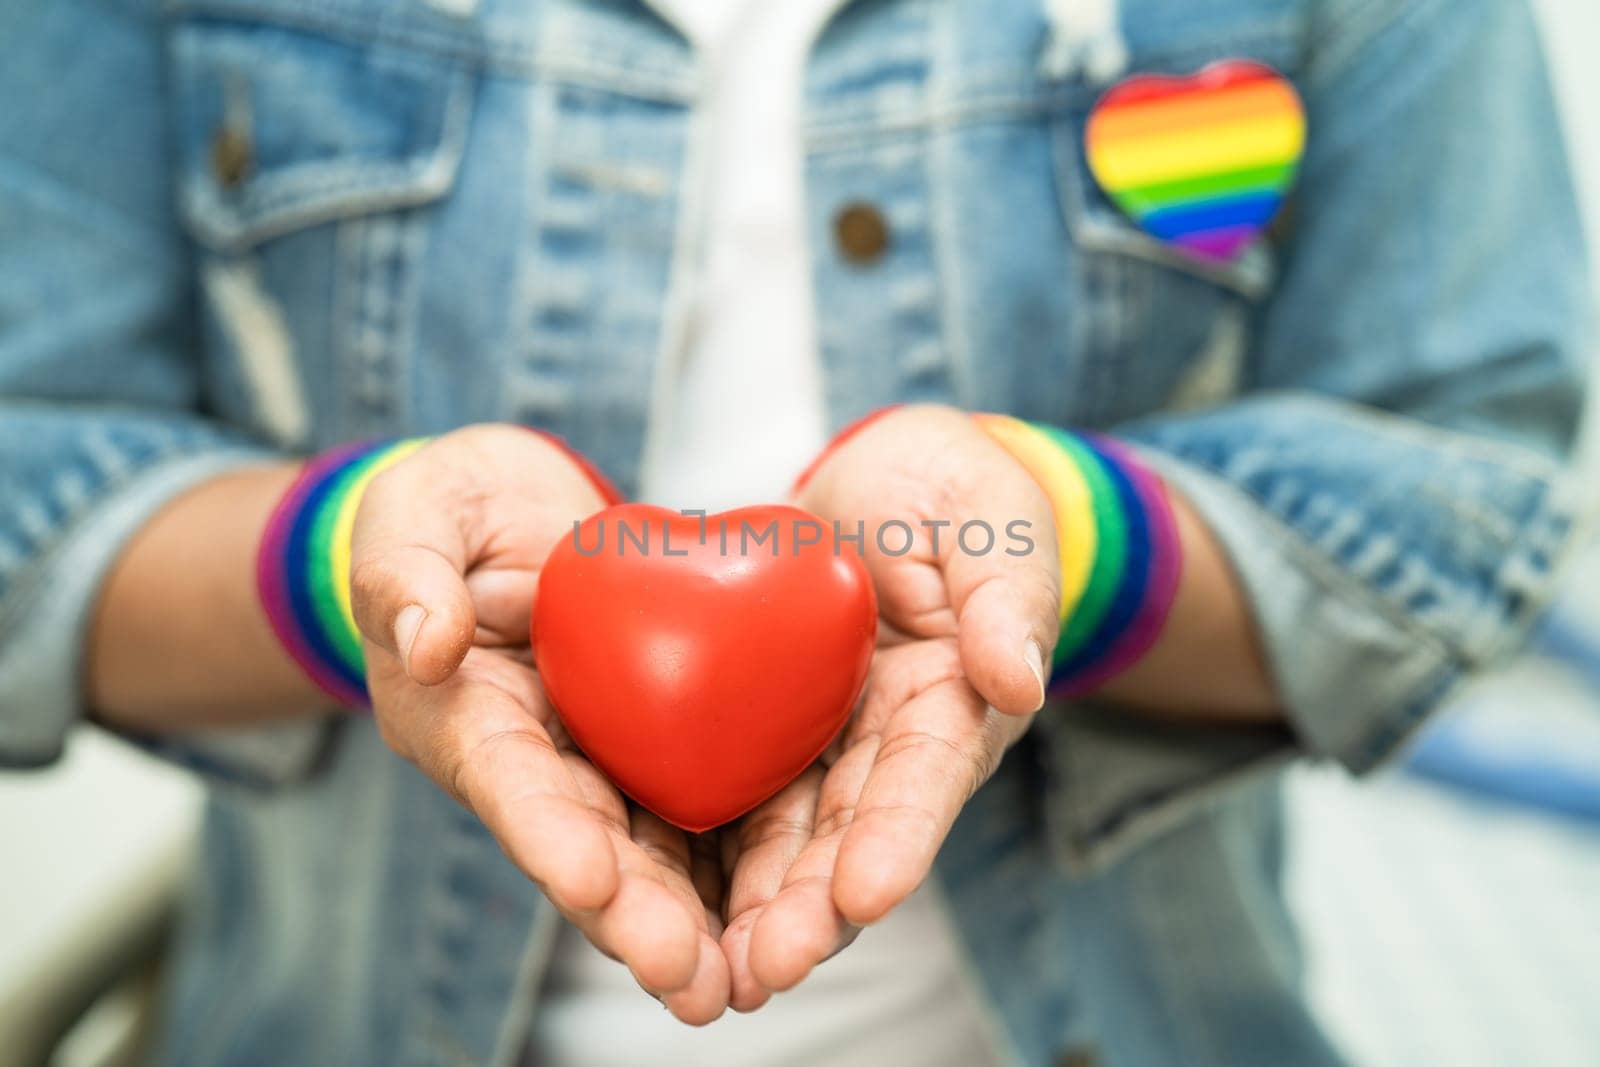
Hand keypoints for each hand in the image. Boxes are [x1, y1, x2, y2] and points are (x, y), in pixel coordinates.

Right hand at [349, 425, 728, 1023]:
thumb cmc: (448, 509)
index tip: (593, 884)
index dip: (548, 834)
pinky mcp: (651, 737)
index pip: (506, 780)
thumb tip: (427, 643)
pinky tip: (789, 903)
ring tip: (741, 981)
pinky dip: (735, 855)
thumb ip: (406, 573)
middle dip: (636, 916)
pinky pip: (697, 795)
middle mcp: (531, 758)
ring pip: (648, 846)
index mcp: (461, 715)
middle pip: (587, 844)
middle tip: (691, 978)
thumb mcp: (415, 516)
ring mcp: (596, 756)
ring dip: (691, 917)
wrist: (512, 508)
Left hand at [720, 404, 1062, 1009]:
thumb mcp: (993, 520)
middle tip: (768, 967)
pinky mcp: (764, 724)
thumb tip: (1018, 681)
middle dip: (812, 905)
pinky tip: (656, 898)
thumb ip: (1008, 594)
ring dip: (752, 903)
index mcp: (954, 702)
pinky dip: (699, 846)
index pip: (929, 776)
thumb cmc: (954, 493)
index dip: (900, 837)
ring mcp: (824, 740)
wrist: (883, 479)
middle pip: (850, 833)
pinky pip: (728, 785)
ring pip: (786, 833)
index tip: (864, 893)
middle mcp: (889, 743)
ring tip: (713, 970)